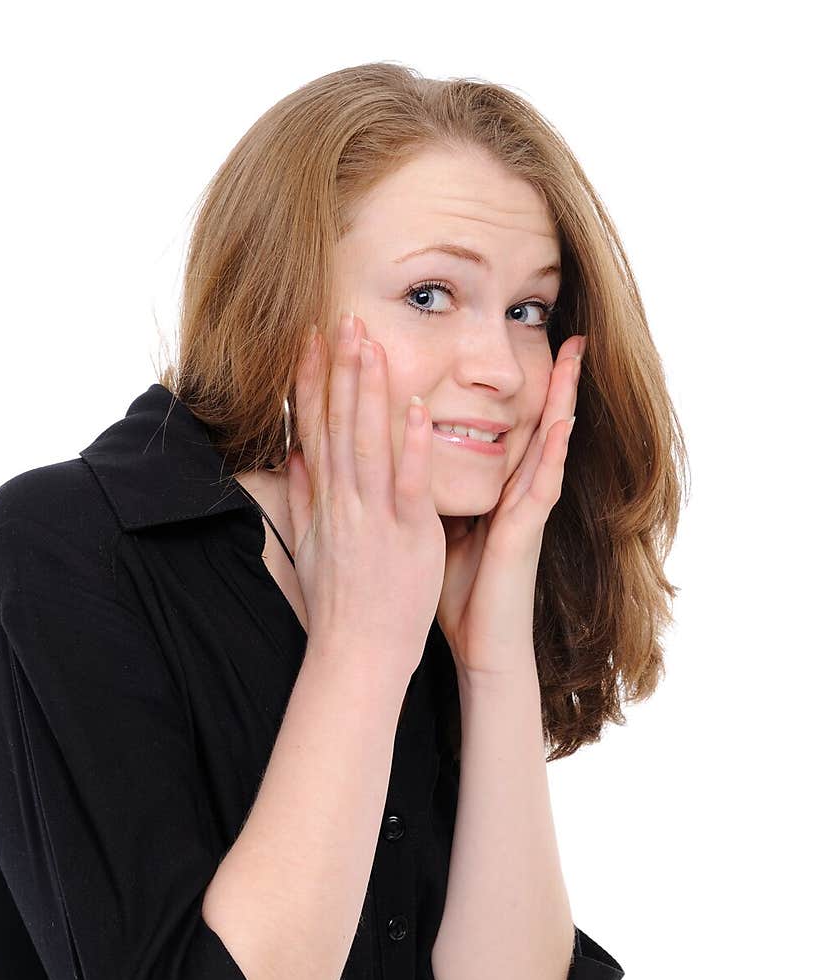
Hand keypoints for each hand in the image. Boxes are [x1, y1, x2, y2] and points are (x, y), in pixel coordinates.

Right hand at [286, 312, 446, 680]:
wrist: (357, 652)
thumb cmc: (339, 604)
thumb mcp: (310, 546)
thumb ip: (305, 498)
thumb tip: (295, 459)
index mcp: (326, 501)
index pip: (314, 428)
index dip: (311, 381)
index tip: (310, 339)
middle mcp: (344, 501)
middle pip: (339, 424)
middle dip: (340, 369)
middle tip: (344, 319)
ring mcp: (374, 516)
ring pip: (370, 441)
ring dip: (370, 390)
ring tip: (372, 344)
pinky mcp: (408, 534)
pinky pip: (409, 482)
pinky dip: (412, 443)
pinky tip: (417, 405)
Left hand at [437, 335, 585, 677]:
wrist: (479, 646)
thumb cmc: (458, 593)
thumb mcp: (440, 529)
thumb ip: (434, 494)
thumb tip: (405, 460)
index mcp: (496, 489)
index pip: (510, 427)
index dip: (518, 389)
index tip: (524, 347)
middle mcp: (517, 492)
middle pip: (537, 423)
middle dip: (552, 380)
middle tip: (569, 333)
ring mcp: (527, 510)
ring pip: (549, 443)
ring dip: (562, 400)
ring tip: (574, 357)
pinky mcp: (527, 532)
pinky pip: (543, 484)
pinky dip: (554, 452)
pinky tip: (564, 423)